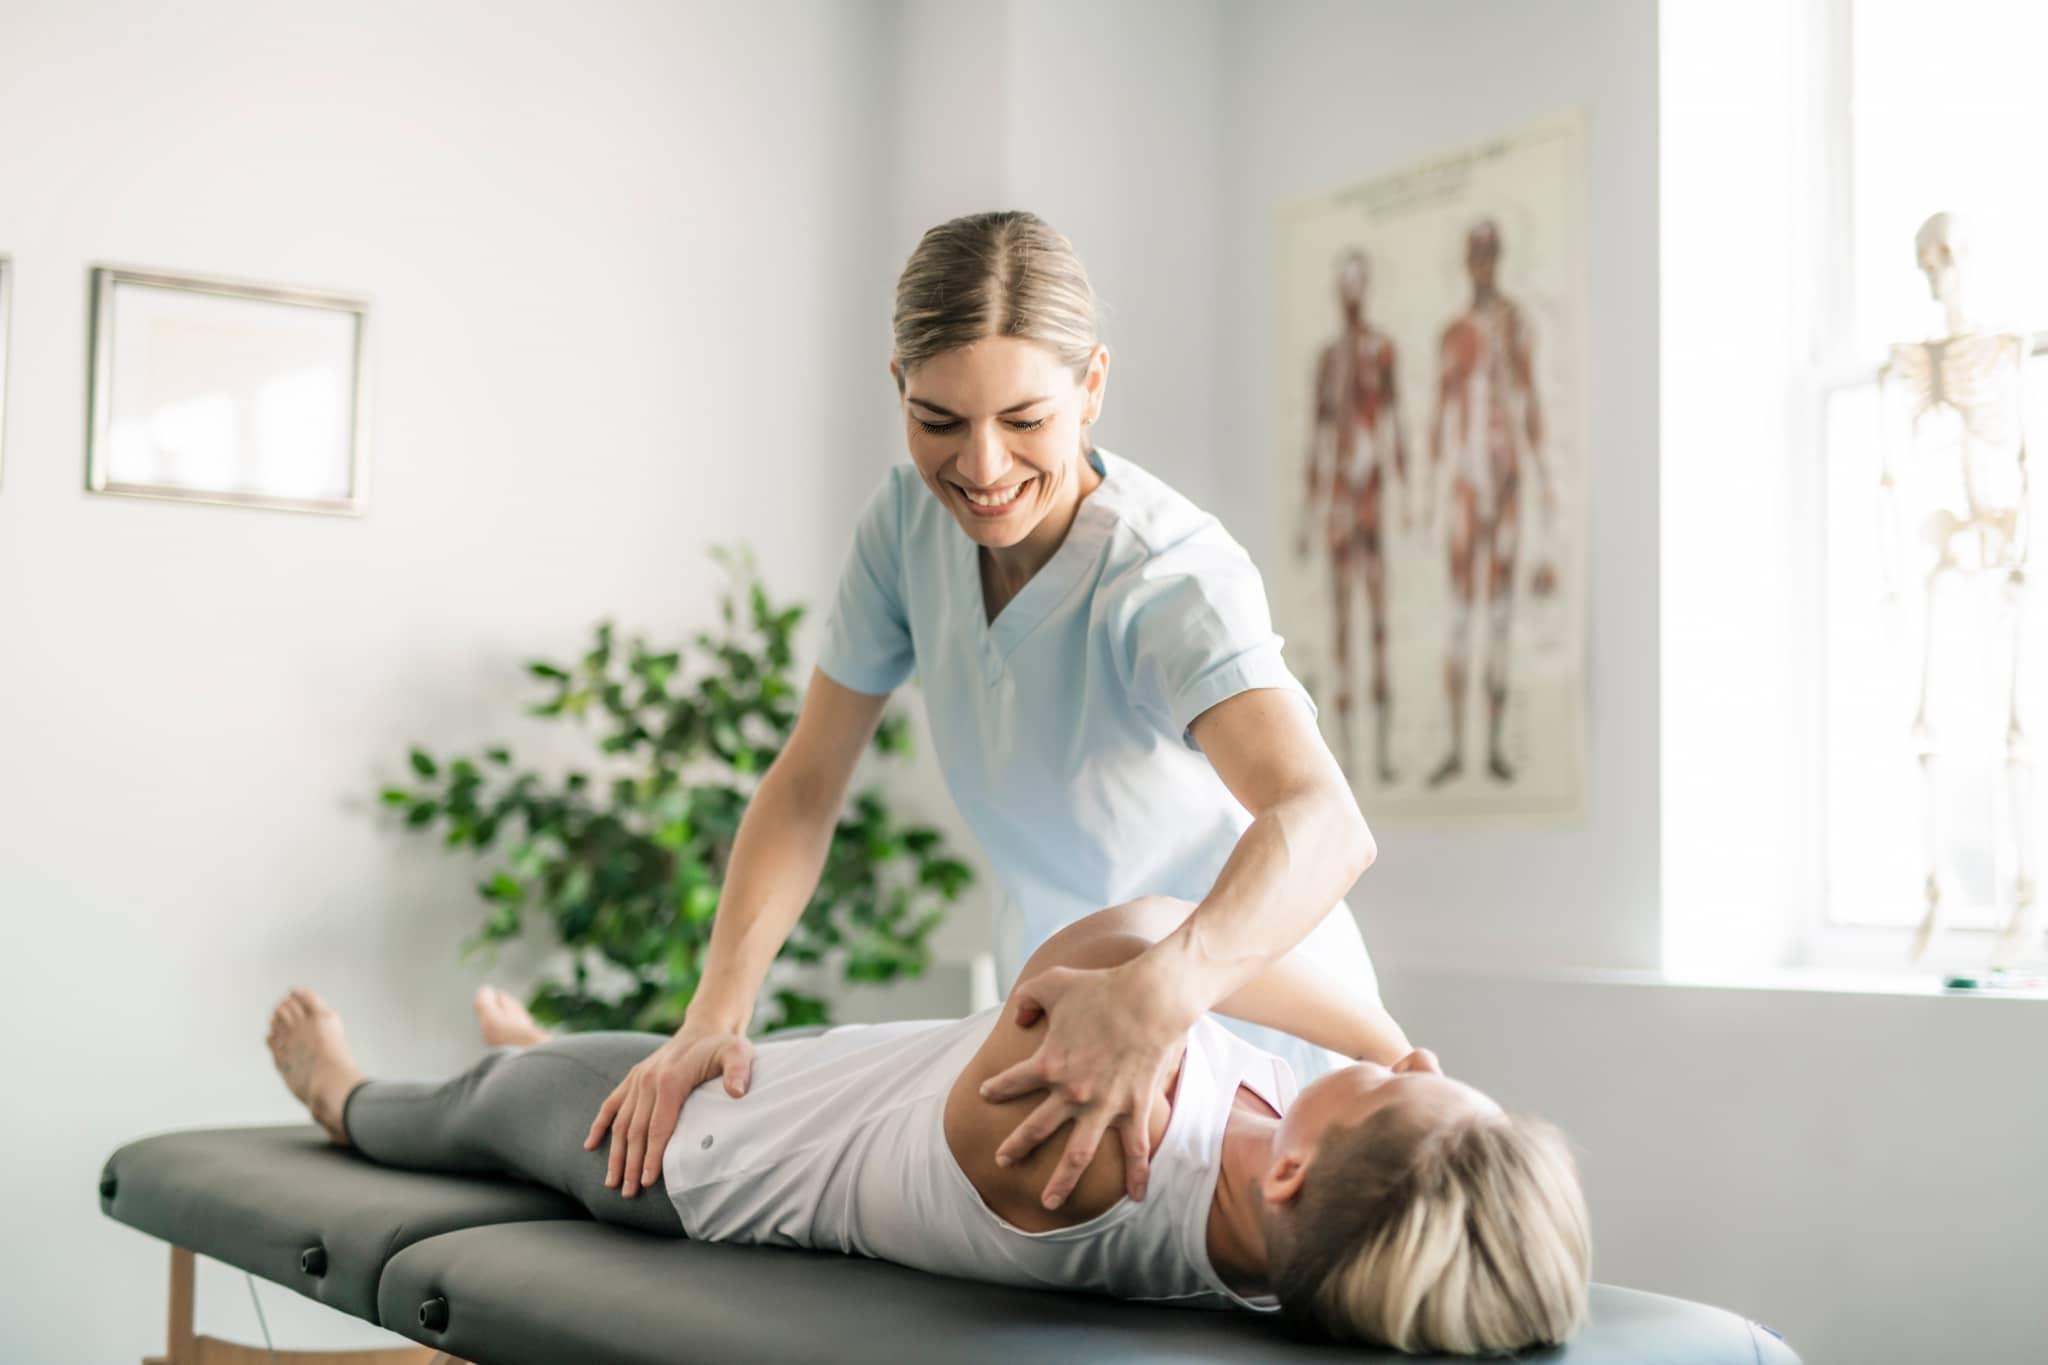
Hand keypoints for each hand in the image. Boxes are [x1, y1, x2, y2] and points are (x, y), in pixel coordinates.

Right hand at [584, 1022, 752, 1197]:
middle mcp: (648, 1080)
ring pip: (621, 1123)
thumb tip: (737, 1092)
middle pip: (636, 1130)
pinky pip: (611, 1104)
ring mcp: (638, 1078)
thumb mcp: (739, 1054)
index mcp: (670, 1080)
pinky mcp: (634, 1077)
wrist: (707, 1025)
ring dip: (615, 1154)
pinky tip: (590, 1146)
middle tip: (629, 1193)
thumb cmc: (724, 1046)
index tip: (648, 1182)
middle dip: (631, 1164)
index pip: (658, 1127)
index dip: (652, 1156)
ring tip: (611, 1182)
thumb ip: (739, 1072)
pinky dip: (599, 1125)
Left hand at [977, 962, 1190, 1209]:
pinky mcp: (1134, 1108)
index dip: (997, 1088)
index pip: (1012, 1081)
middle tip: (1002, 1161)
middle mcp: (1071, 1092)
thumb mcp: (1052, 982)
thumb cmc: (1101, 987)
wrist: (1149, 998)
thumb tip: (1017, 1018)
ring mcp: (1104, 1105)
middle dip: (1016, 1146)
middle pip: (1036, 1128)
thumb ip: (1027, 998)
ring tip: (1049, 1203)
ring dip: (1062, 1181)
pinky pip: (1134, 1149)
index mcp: (1048, 1062)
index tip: (985, 1094)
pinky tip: (1136, 1198)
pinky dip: (1137, 1175)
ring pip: (1077, 1155)